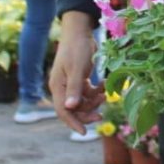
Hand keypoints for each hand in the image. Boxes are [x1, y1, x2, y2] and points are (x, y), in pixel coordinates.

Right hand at [49, 11, 104, 134]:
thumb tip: (70, 108)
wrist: (80, 31)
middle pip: (73, 108)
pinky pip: (87, 91)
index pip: (63, 111)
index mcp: (57, 86)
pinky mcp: (79, 77)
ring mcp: (70, 82)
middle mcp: (62, 86)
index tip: (85, 132)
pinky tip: (105, 84)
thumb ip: (74, 88)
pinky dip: (96, 90)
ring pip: (82, 100)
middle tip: (101, 115)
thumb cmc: (77, 48)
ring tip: (105, 94)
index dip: (73, 123)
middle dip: (87, 113)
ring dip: (94, 100)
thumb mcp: (77, 68)